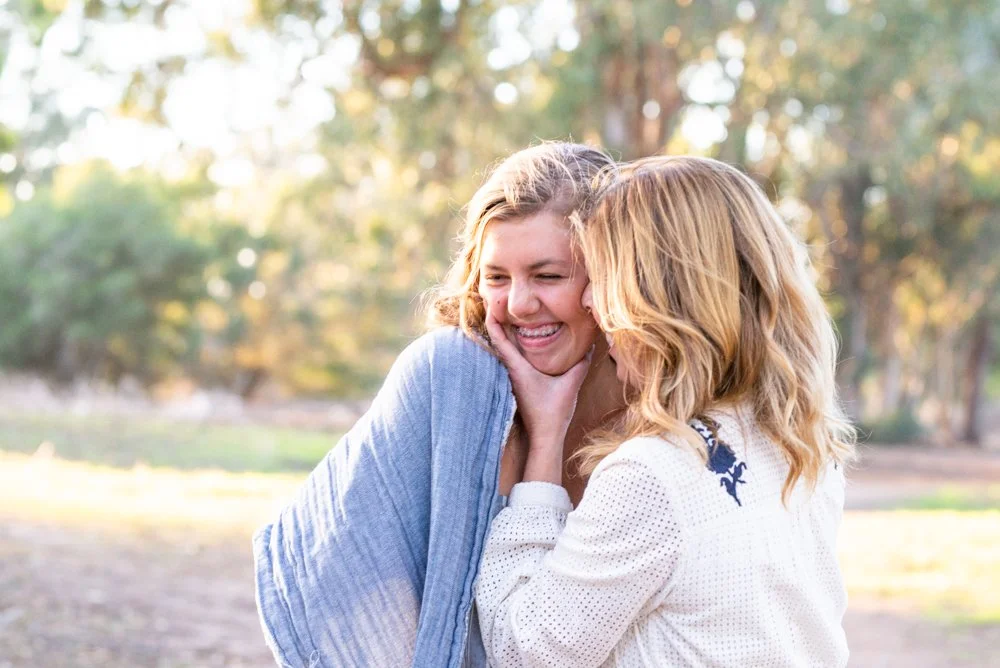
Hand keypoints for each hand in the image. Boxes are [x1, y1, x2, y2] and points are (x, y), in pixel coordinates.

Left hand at [485, 310, 591, 483]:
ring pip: (501, 349)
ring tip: (504, 313)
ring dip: (501, 332)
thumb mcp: (570, 385)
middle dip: (495, 319)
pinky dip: (509, 344)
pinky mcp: (516, 383)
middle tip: (496, 299)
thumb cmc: (554, 412)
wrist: (544, 436)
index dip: (492, 319)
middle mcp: (511, 371)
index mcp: (517, 368)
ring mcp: (512, 377)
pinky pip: (509, 358)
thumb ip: (581, 365)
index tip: (491, 301)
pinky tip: (516, 337)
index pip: (498, 339)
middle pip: (496, 340)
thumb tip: (591, 347)